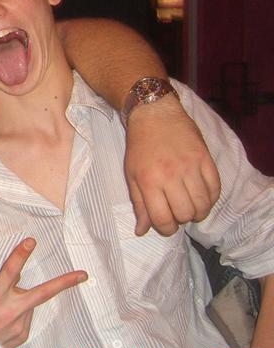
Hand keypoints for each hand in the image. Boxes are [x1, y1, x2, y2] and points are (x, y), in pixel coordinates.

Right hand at [0, 238, 86, 347]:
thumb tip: (16, 277)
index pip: (10, 272)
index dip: (20, 255)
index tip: (31, 242)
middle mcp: (9, 310)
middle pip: (42, 293)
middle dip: (64, 283)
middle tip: (83, 275)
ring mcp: (19, 325)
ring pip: (30, 303)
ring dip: (21, 301)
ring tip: (1, 311)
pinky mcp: (23, 335)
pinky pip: (26, 317)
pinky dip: (18, 314)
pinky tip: (3, 322)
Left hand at [124, 94, 220, 235]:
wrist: (155, 116)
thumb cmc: (140, 147)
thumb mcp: (132, 176)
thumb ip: (139, 205)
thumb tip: (142, 231)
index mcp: (149, 181)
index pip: (163, 218)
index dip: (166, 228)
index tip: (166, 224)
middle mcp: (171, 175)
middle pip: (185, 214)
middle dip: (181, 219)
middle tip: (177, 211)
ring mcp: (191, 167)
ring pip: (203, 205)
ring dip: (198, 211)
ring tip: (190, 205)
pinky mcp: (206, 159)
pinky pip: (216, 189)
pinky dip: (211, 198)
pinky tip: (202, 195)